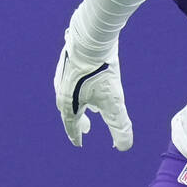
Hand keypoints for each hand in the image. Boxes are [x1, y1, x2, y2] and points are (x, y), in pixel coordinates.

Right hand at [54, 28, 132, 149]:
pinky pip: (73, 80)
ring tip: (91, 108)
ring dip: (80, 105)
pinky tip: (90, 83)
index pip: (71, 125)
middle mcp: (61, 90)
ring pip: (70, 94)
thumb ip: (119, 125)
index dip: (76, 136)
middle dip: (78, 122)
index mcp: (68, 104)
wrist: (91, 40)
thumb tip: (124, 147)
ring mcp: (63, 74)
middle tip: (88, 129)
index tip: (80, 144)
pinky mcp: (69, 61)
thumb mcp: (114, 102)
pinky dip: (80, 89)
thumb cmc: (101, 73)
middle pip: (69, 111)